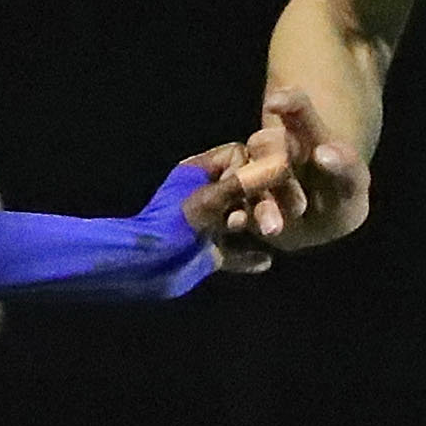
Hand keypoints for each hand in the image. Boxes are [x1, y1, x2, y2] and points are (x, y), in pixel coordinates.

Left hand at [179, 134, 292, 261]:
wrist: (144, 268)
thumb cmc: (173, 227)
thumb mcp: (209, 201)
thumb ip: (244, 183)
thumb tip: (281, 164)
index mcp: (197, 174)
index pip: (239, 157)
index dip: (253, 170)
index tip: (250, 190)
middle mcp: (203, 195)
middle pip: (246, 188)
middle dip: (263, 201)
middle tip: (272, 220)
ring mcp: (206, 225)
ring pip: (244, 219)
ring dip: (260, 224)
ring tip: (271, 232)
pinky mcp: (207, 252)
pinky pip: (235, 252)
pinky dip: (249, 256)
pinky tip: (264, 260)